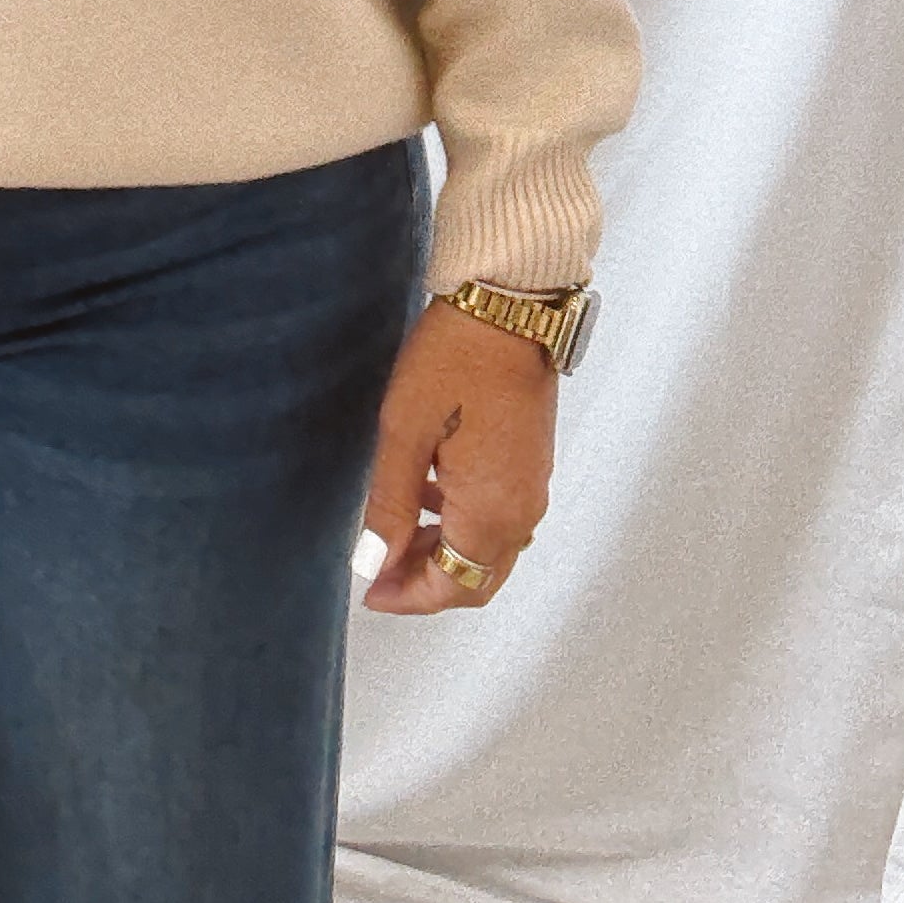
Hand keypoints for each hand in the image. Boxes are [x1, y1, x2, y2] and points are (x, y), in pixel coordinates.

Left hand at [358, 295, 555, 611]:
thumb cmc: (452, 360)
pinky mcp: (532, 461)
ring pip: (492, 549)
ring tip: (397, 531)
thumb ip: (391, 504)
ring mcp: (533, 484)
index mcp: (493, 510)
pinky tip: (430, 493)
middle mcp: (523, 509)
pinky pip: (502, 516)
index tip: (370, 591)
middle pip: (478, 576)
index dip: (410, 596)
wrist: (509, 307)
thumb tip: (373, 564)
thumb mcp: (405, 432)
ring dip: (446, 552)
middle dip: (429, 582)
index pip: (455, 586)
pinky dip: (465, 523)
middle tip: (381, 569)